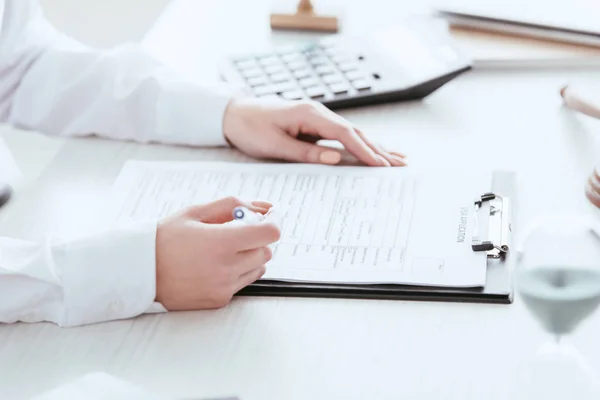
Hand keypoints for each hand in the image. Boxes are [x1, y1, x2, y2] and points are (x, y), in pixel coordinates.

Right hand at [155, 197, 280, 309]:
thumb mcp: (196, 211)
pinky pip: (243, 282)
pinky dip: (238, 271)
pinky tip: (215, 264)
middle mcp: (226, 268)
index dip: (276, 220)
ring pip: (259, 267)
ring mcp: (224, 287)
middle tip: (239, 230)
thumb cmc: (165, 238)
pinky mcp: (219, 300)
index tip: (271, 215)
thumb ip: (232, 205)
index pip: (270, 233)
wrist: (138, 271)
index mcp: (221, 242)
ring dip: (251, 255)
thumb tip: (263, 207)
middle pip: (266, 250)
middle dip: (259, 237)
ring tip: (224, 248)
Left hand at [222, 97, 406, 166]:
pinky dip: (359, 144)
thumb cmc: (251, 128)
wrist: (235, 113)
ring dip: (374, 147)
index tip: (381, 165)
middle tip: (400, 165)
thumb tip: (335, 160)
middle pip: (355, 132)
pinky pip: (341, 136)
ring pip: (352, 133)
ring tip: (397, 159)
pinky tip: (372, 150)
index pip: (344, 134)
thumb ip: (305, 153)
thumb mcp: (274, 145)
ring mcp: (318, 117)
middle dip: (378, 149)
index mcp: (309, 115)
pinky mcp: (314, 124)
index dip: (365, 150)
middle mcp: (318, 113)